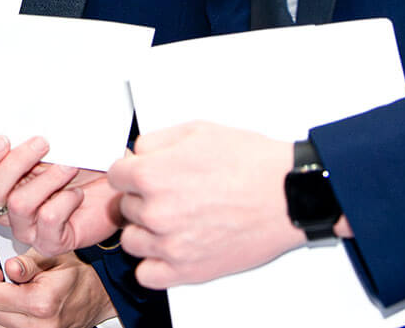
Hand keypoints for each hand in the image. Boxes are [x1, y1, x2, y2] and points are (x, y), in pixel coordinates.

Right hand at [0, 135, 122, 255]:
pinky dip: (65, 200)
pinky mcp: (49, 242)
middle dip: (17, 162)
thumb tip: (17, 120)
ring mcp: (26, 227)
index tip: (3, 139)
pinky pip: (47, 219)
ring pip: (19, 204)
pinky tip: (77, 194)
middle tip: (42, 143)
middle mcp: (7, 205)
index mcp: (0, 178)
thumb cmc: (83, 164)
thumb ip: (27, 136)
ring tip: (69, 167)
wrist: (114, 188)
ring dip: (48, 179)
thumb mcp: (53, 142)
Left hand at [0, 249, 116, 327]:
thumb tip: (9, 268)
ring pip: (0, 327)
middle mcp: (43, 325)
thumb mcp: (54, 257)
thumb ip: (27, 263)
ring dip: (4, 311)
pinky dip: (13, 322)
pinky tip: (22, 310)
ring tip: (19, 297)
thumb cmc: (78, 273)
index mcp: (42, 302)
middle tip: (10, 283)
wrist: (100, 293)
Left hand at [110, 121, 303, 287]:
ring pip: (133, 240)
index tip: (144, 174)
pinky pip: (147, 275)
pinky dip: (154, 264)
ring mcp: (170, 244)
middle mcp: (156, 211)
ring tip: (173, 220)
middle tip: (172, 194)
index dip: (131, 171)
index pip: (115, 175)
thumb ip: (155, 141)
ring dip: (146, 231)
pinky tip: (170, 248)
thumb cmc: (251, 162)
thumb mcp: (196, 130)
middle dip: (143, 198)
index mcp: (152, 174)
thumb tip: (136, 153)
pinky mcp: (188, 270)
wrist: (289, 194)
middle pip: (125, 206)